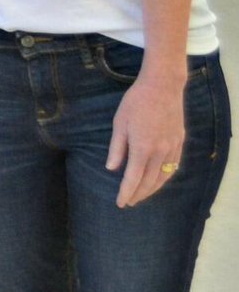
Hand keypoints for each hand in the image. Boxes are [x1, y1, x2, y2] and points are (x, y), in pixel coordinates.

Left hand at [107, 70, 186, 207]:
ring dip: (152, 189)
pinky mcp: (179, 143)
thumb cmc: (136, 103)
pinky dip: (165, 178)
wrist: (162, 87)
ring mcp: (172, 148)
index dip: (126, 192)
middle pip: (149, 181)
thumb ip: (117, 148)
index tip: (121, 203)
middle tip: (129, 202)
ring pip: (163, 177)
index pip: (133, 178)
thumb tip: (112, 169)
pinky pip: (173, 167)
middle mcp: (160, 152)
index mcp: (142, 148)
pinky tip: (159, 181)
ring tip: (142, 196)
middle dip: (138, 194)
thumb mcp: (120, 123)